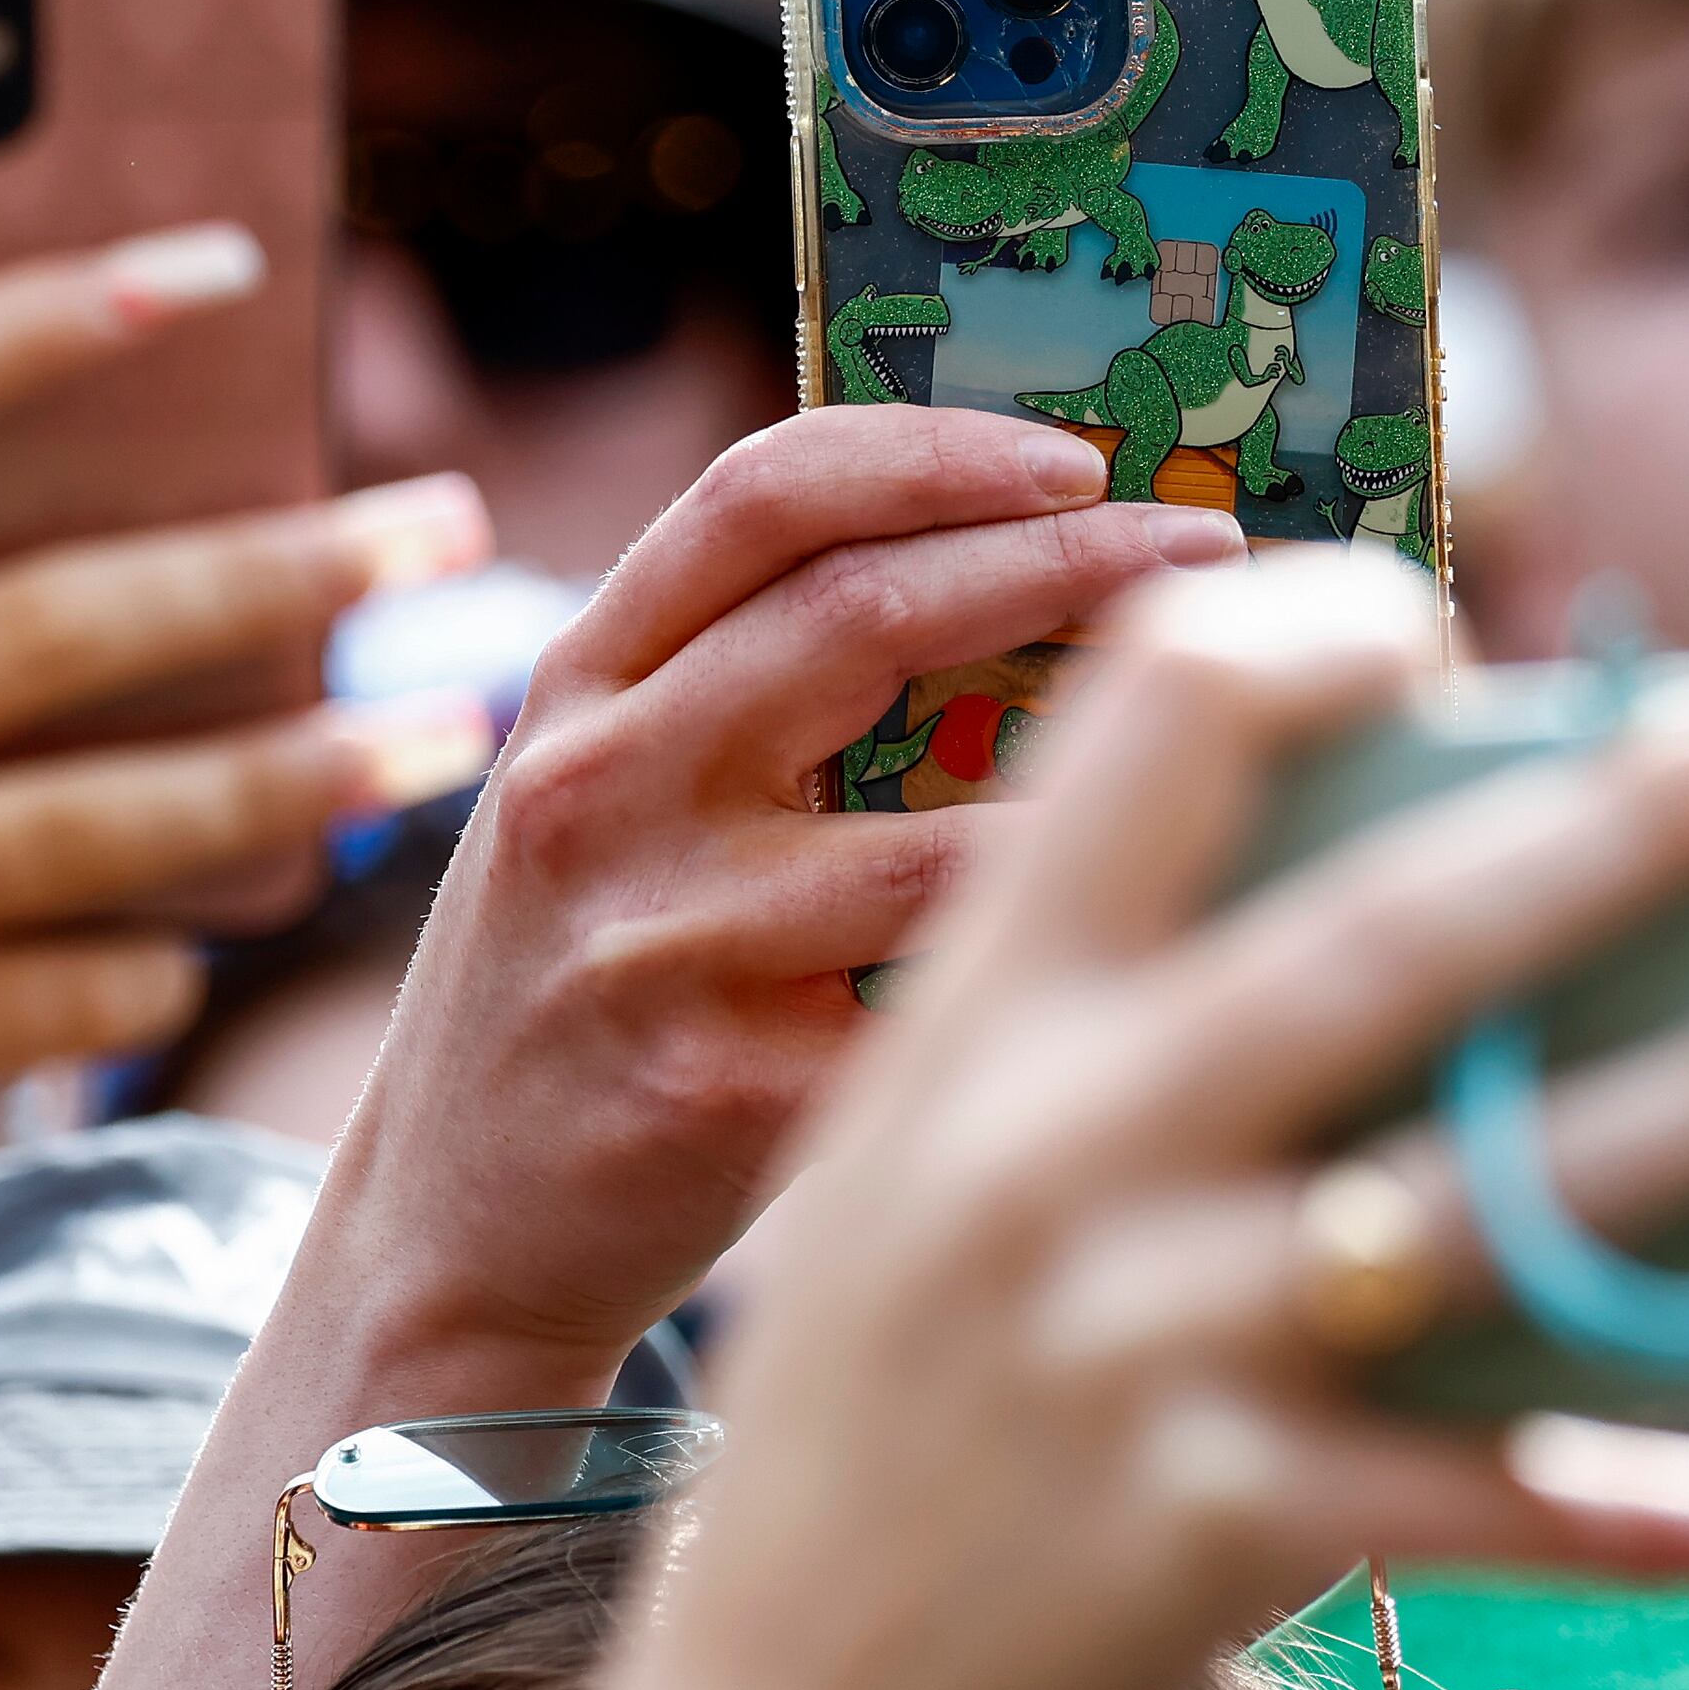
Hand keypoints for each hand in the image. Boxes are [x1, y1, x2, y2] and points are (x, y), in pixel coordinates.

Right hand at [298, 408, 1256, 1382]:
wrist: (452, 1236)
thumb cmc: (591, 985)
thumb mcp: (613, 800)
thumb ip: (752, 689)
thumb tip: (1038, 570)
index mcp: (579, 687)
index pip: (761, 497)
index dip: (936, 453)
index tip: (1081, 456)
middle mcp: (599, 789)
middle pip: (866, 614)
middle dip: (1071, 565)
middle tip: (1210, 558)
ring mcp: (655, 944)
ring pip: (942, 842)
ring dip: (1115, 790)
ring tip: (1236, 757)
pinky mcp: (720, 1095)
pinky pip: (942, 1009)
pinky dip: (1061, 974)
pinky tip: (1158, 944)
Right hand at [577, 555, 1688, 1689]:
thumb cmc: (880, 1399)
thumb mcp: (919, 1147)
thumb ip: (1110, 1007)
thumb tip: (1422, 859)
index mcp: (981, 1010)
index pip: (1154, 723)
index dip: (1319, 637)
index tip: (1458, 631)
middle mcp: (1049, 1146)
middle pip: (1377, 936)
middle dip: (1619, 822)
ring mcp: (1131, 1342)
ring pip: (1466, 1200)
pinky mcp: (1206, 1529)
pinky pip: (1465, 1496)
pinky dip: (1623, 1501)